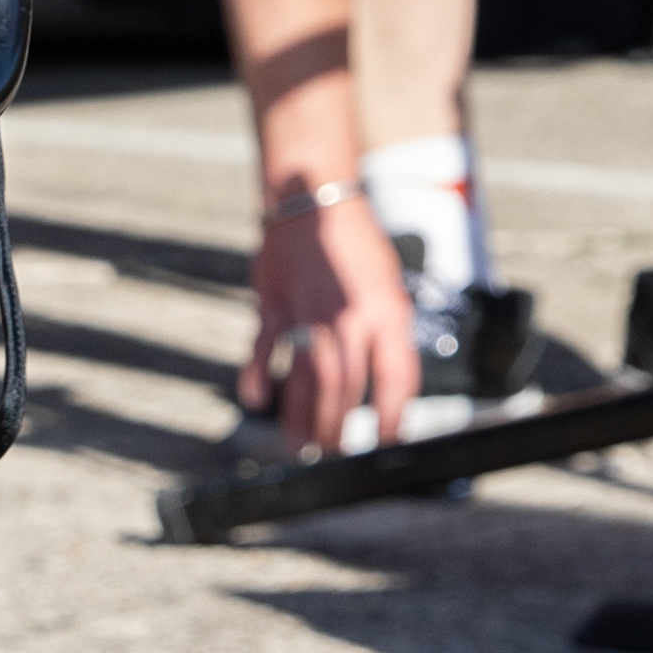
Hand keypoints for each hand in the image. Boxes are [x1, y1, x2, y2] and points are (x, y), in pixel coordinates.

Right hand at [249, 188, 420, 457]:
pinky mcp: (274, 304)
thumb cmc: (357, 245)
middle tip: (335, 454)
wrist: (314, 199)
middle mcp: (347, 316)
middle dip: (340, 429)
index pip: (394, 378)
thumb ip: (388, 332)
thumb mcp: (390, 286)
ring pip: (306, 377)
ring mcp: (307, 312)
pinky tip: (258, 400)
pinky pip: (265, 349)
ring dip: (302, 417)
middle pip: (344, 388)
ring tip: (301, 447)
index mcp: (385, 312)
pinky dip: (259, 377)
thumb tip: (387, 383)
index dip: (394, 417)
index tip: (390, 442)